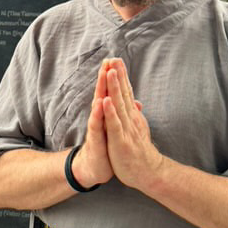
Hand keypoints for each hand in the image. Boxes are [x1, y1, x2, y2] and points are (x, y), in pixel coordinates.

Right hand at [71, 60, 114, 187]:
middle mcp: (100, 117)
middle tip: (108, 60)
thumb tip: (132, 101)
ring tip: (104, 74)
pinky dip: (99, 112)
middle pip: (102, 93)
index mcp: (107, 113)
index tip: (116, 60)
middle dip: (105, 76)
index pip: (110, 92)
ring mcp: (96, 127)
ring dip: (101, 88)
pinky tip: (101, 102)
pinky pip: (97, 124)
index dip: (113, 77)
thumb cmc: (106, 146)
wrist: (94, 168)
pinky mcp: (95, 138)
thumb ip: (120, 112)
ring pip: (98, 104)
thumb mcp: (116, 128)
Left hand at [101, 58, 164, 192]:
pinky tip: (105, 101)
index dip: (121, 76)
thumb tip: (137, 102)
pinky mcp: (121, 141)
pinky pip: (114, 124)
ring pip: (119, 105)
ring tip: (110, 72)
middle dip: (117, 75)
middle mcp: (130, 118)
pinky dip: (110, 112)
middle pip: (123, 93)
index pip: (126, 92)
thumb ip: (135, 114)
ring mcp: (126, 129)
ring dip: (114, 88)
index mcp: (132, 116)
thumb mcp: (137, 129)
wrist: (149, 173)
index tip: (116, 60)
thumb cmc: (140, 151)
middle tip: (114, 58)